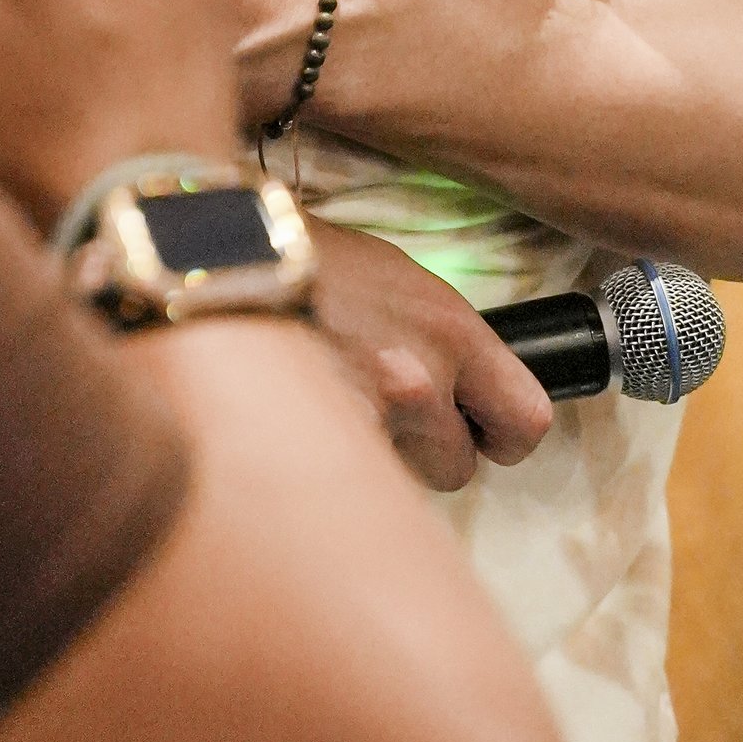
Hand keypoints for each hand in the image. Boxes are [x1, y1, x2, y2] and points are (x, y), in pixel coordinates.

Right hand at [306, 223, 551, 494]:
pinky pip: (344, 484)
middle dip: (425, 452)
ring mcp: (367, 422)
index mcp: (451, 330)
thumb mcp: (395, 280)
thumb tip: (455, 384)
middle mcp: (421, 382)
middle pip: (455, 468)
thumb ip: (436, 337)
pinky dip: (324, 469)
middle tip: (384, 416)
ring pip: (396, 484)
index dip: (504, 436)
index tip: (484, 432)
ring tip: (332, 414)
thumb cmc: (301, 259)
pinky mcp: (314, 450)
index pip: (526, 420)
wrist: (216, 257)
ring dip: (374, 463)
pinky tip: (294, 430)